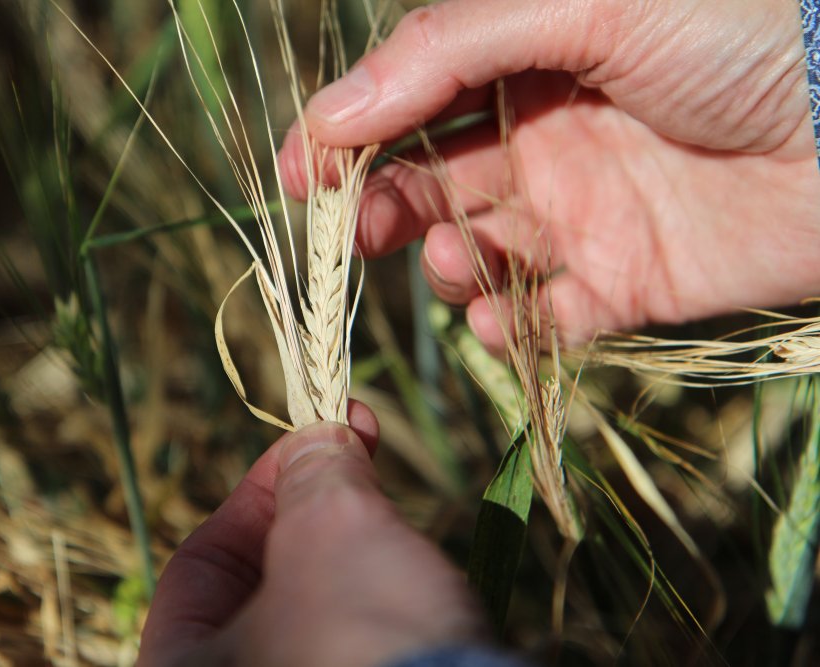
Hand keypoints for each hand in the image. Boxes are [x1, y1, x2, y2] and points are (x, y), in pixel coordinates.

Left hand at [138, 403, 482, 666]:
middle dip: (313, 506)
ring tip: (389, 501)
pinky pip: (357, 637)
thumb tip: (323, 437)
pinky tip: (414, 562)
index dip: (259, 486)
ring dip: (352, 545)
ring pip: (317, 609)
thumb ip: (312, 473)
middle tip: (358, 447)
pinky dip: (379, 591)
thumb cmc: (363, 631)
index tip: (314, 437)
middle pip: (262, 580)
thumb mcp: (328, 528)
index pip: (203, 560)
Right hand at [279, 0, 819, 346]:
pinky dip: (512, 327)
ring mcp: (583, 216)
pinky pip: (547, 317)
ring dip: (448, 268)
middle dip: (385, 212)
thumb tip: (332, 109)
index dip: (344, 139)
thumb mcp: (581, 0)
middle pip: (430, 186)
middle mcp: (543, 140)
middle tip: (364, 233)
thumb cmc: (736, 31)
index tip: (299, 181)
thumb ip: (449, 47)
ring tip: (457, 260)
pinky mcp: (627, 283)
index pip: (408, 103)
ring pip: (478, 256)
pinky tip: (504, 319)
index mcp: (524, 65)